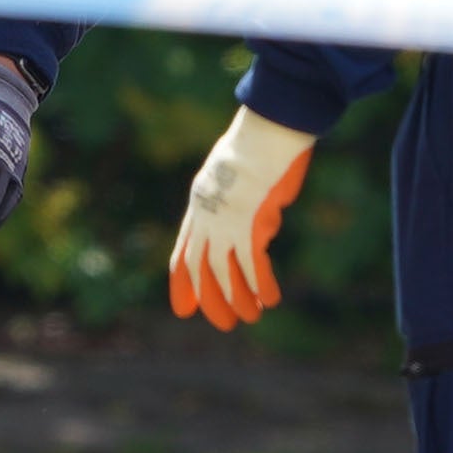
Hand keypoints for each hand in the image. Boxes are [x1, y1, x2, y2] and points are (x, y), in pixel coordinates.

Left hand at [166, 106, 316, 330]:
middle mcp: (206, 217)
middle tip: (223, 323)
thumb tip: (260, 231)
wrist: (266, 129)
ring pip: (224, 272)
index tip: (183, 307)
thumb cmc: (259, 144)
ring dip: (238, 299)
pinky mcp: (250, 223)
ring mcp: (226, 222)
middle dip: (210, 299)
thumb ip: (240, 204)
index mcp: (199, 205)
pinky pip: (253, 264)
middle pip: (200, 269)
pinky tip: (270, 299)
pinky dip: (261, 284)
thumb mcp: (237, 176)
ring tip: (250, 318)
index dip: (182, 282)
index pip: (183, 252)